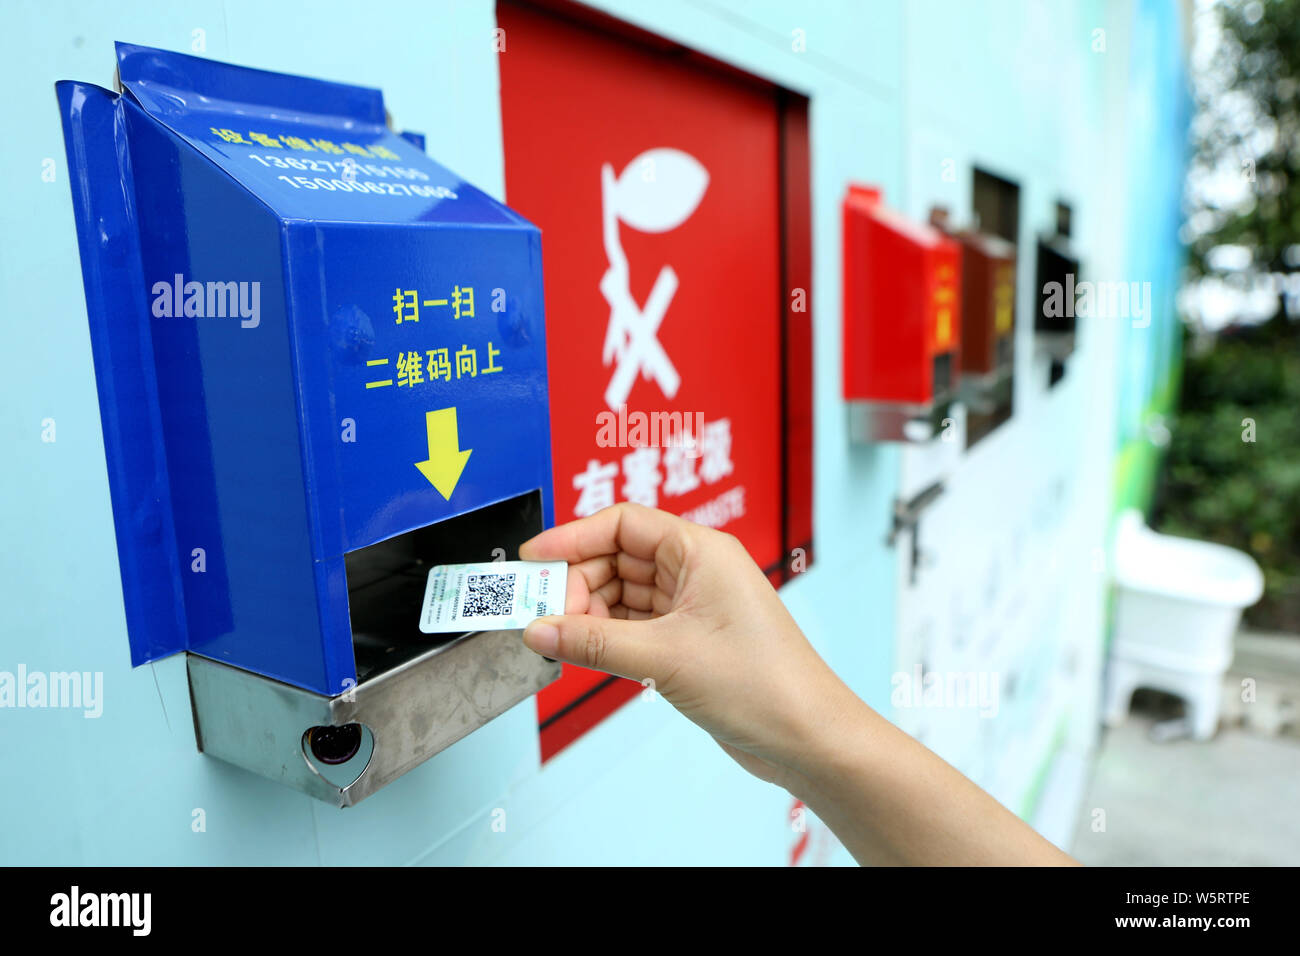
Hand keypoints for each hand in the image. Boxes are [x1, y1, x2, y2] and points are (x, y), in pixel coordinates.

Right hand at [518, 503, 860, 787]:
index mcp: (700, 550)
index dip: (572, 537)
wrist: (805, 737)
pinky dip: (605, 636)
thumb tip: (540, 628)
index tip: (533, 559)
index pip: (622, 524)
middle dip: (575, 583)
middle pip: (616, 558)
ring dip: (587, 613)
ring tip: (556, 636)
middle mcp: (696, 571)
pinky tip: (582, 650)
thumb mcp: (664, 658)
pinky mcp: (688, 641)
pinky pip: (633, 625)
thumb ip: (594, 642)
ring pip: (622, 594)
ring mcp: (692, 607)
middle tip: (539, 611)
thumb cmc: (764, 684)